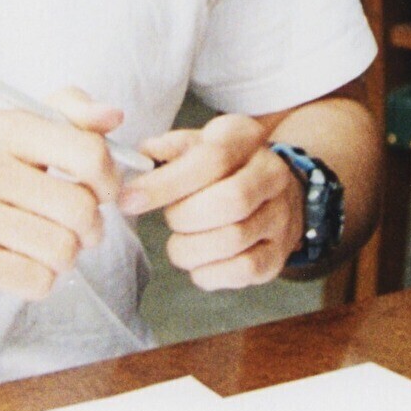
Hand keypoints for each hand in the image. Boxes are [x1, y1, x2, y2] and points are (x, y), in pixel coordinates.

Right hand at [0, 102, 123, 305]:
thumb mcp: (2, 135)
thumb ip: (63, 116)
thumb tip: (113, 116)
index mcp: (1, 128)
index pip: (88, 152)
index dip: (109, 179)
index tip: (100, 190)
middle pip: (80, 209)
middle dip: (90, 228)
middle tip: (77, 230)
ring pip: (62, 249)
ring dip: (64, 257)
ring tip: (44, 248)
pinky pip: (36, 281)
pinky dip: (40, 280)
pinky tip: (21, 267)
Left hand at [118, 112, 300, 290]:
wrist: (276, 191)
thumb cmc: (225, 167)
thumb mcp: (198, 143)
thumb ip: (169, 149)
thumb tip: (142, 158)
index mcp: (246, 138)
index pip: (210, 160)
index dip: (165, 184)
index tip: (130, 200)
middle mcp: (272, 174)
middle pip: (229, 202)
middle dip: (184, 217)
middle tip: (171, 218)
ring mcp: (280, 216)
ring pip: (234, 239)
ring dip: (191, 247)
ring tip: (181, 241)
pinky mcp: (278, 254)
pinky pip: (243, 269)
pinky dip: (209, 272)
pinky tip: (198, 261)